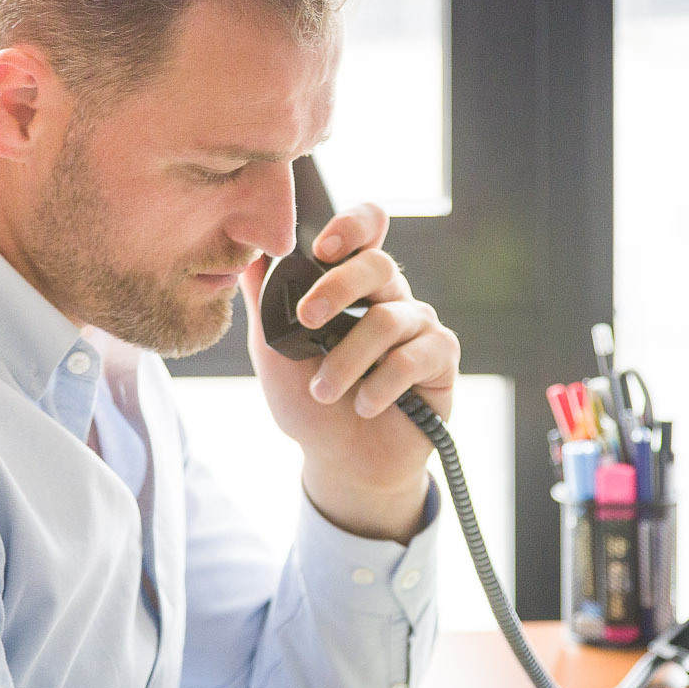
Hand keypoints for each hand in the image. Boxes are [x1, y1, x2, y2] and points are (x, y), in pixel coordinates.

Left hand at [240, 203, 458, 541]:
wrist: (341, 462)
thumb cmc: (309, 402)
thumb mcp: (274, 351)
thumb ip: (264, 302)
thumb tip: (248, 254)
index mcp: (353, 284)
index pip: (368, 228)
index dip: (353, 224)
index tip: (322, 247)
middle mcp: (390, 296)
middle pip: (378, 264)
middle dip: (337, 289)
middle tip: (306, 321)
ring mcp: (419, 326)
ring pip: (387, 320)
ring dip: (347, 361)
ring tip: (324, 393)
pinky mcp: (440, 359)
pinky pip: (413, 357)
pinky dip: (380, 385)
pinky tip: (364, 407)